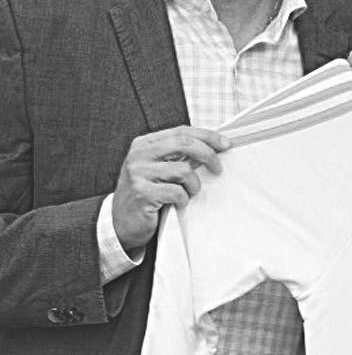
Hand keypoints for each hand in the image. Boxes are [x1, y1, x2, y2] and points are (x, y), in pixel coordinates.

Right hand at [112, 126, 228, 250]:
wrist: (122, 222)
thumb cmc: (147, 193)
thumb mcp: (159, 168)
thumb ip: (179, 155)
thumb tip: (214, 146)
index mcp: (144, 144)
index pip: (181, 131)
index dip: (207, 136)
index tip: (225, 144)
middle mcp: (139, 155)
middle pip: (184, 144)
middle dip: (208, 155)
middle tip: (218, 169)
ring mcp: (138, 174)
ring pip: (184, 170)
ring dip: (194, 185)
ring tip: (189, 193)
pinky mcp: (142, 193)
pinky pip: (177, 192)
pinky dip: (183, 199)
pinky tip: (176, 203)